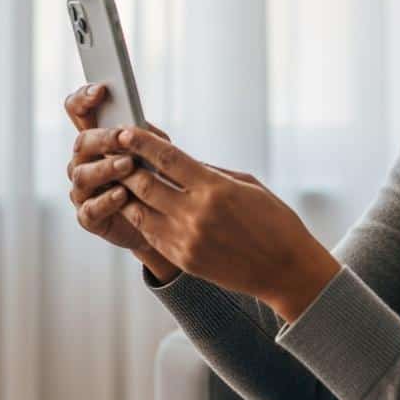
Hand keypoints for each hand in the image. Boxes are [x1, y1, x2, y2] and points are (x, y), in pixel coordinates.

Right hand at [63, 83, 175, 262]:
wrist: (162, 219)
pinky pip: (91, 208)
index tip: (100, 90)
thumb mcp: (156, 150)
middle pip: (82, 142)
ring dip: (106, 168)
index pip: (78, 111)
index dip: (83, 98)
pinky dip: (106, 200)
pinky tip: (122, 194)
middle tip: (122, 136)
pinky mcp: (89, 217)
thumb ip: (145, 136)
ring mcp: (83, 189)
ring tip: (128, 165)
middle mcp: (84, 161)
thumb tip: (138, 126)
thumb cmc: (156, 177)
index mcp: (97, 138)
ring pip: (83, 175)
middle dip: (103, 138)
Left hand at [72, 125, 332, 305]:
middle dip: (126, 166)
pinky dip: (141, 218)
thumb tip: (180, 161)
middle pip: (145, 184)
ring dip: (127, 194)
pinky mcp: (183, 259)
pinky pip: (151, 234)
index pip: (168, 159)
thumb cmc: (273, 221)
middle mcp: (196, 213)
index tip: (127, 131)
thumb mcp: (247, 185)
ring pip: (140, 212)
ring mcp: (186, 239)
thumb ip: (211, 173)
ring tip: (119, 180)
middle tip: (114, 153)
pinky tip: (137, 207)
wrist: (285, 268)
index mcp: (215, 189)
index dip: (143, 143)